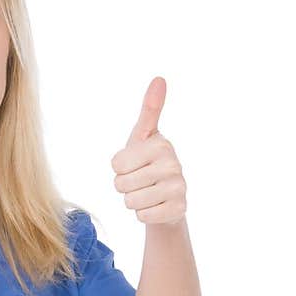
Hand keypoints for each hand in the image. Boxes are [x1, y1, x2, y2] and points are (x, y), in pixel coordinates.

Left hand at [111, 76, 186, 225]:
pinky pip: (142, 216)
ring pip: (130, 202)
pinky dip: (144, 215)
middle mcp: (174, 165)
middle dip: (125, 186)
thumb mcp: (145, 135)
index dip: (120, 168)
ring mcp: (179, 188)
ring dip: (134, 201)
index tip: (135, 164)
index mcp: (161, 145)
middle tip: (141, 181)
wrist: (168, 198)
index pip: (116, 164)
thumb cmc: (150, 162)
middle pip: (121, 184)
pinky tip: (156, 206)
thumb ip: (150, 108)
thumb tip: (159, 79)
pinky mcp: (178, 210)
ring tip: (148, 193)